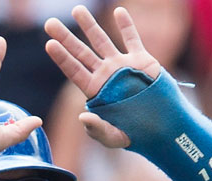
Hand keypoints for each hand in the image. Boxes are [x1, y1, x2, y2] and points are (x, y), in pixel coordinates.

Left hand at [43, 5, 159, 148]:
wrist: (162, 127)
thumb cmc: (134, 135)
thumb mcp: (113, 137)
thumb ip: (97, 129)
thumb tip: (82, 117)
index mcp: (95, 90)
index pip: (74, 71)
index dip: (62, 58)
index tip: (49, 44)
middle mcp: (105, 74)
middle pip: (81, 52)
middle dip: (66, 37)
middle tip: (49, 23)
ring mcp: (122, 65)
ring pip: (102, 41)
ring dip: (89, 26)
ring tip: (77, 10)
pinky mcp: (141, 60)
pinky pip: (132, 39)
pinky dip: (126, 26)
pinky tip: (119, 11)